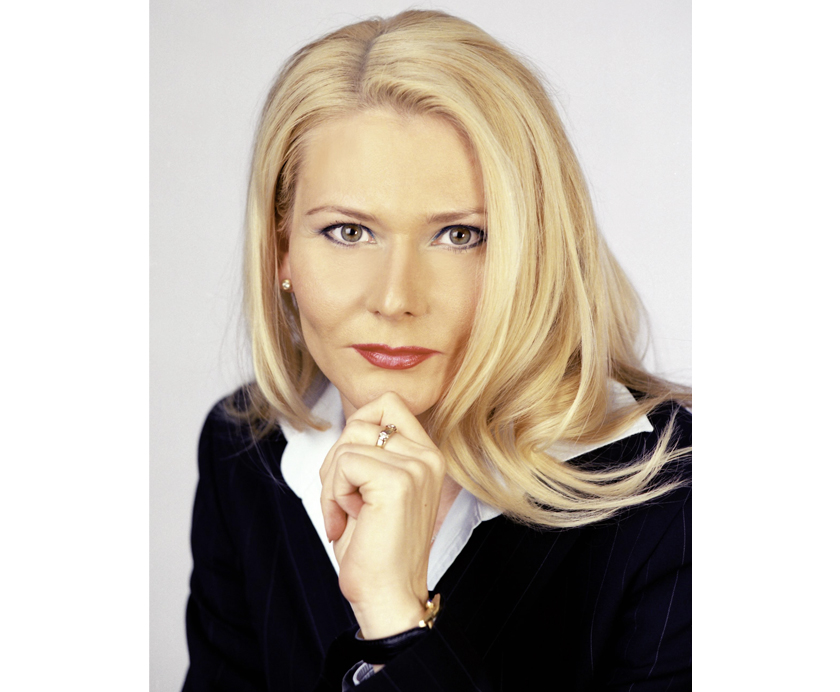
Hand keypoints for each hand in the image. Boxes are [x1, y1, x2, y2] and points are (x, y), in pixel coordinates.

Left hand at [319, 392, 445, 638]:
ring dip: (333, 482)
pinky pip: (344, 463)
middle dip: (337, 461)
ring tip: (348, 514)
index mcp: (426, 454)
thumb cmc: (374, 548)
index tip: (353, 473)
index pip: (387, 402)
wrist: (387, 596)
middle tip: (344, 502)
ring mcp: (416, 466)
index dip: (357, 427)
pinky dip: (334, 494)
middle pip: (361, 421)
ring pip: (348, 443)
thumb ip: (371, 450)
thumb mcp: (373, 487)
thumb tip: (351, 420)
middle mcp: (427, 456)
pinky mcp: (398, 481)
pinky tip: (350, 521)